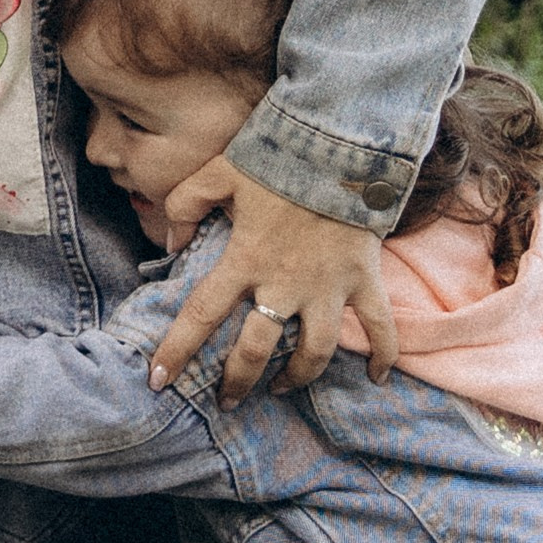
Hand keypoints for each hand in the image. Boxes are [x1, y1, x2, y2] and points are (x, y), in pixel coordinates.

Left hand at [149, 168, 398, 400]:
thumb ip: (184, 204)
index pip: (201, 314)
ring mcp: (329, 286)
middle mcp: (285, 283)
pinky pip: (380, 328)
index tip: (159, 381)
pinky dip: (383, 356)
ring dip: (296, 378)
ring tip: (280, 387)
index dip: (177, 349)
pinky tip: (376, 378)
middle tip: (226, 400)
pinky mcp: (364, 280)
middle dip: (237, 382)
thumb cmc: (279, 157)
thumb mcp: (219, 172)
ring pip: (313, 353)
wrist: (343, 142)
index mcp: (245, 257)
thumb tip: (168, 244)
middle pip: (256, 350)